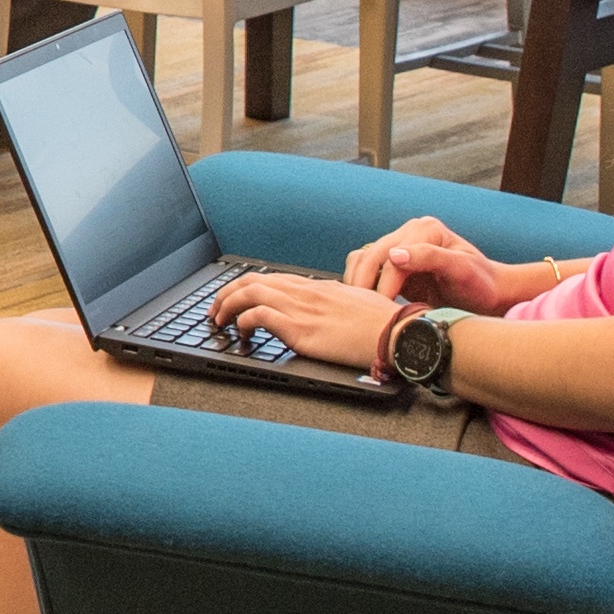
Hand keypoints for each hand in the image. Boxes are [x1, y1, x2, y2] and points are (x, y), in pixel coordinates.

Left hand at [212, 268, 402, 366]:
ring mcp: (301, 309)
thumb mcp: (354, 305)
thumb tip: (324, 311)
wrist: (398, 333)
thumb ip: (333, 304)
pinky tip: (241, 335)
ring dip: (226, 307)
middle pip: (251, 281)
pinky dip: (242, 323)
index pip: (270, 279)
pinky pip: (259, 316)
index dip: (244, 288)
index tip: (233, 300)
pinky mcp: (301, 329)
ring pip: (248, 294)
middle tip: (215, 312)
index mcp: (316, 287)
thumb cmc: (384, 323)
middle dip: (225, 295)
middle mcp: (305, 292)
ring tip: (219, 322)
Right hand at [338, 218, 515, 308]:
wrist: (488, 293)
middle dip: (364, 286)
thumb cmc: (480, 284)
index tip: (382, 313)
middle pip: (370, 257)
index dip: (383, 286)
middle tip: (365, 315)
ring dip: (358, 284)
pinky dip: (361, 284)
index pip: (390, 258)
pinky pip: (366, 269)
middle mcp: (410, 232)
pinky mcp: (394, 262)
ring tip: (364, 311)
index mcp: (426, 229)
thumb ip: (430, 258)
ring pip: (361, 260)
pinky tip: (367, 304)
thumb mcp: (462, 270)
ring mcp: (400, 245)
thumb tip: (394, 255)